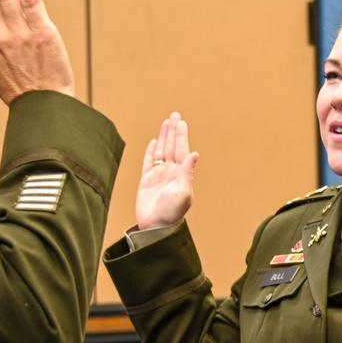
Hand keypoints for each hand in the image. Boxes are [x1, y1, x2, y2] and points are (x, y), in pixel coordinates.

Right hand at [136, 112, 199, 229]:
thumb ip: (187, 173)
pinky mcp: (146, 181)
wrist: (155, 227)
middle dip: (173, 131)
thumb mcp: (184, 193)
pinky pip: (149, 162)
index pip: (181, 150)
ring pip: (161, 151)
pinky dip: (151, 151)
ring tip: (166, 123)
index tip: (180, 122)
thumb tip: (194, 154)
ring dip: (164, 137)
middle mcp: (171, 172)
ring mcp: (159, 176)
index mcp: (181, 174)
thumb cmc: (171, 213)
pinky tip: (155, 142)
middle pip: (172, 146)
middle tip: (174, 115)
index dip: (181, 135)